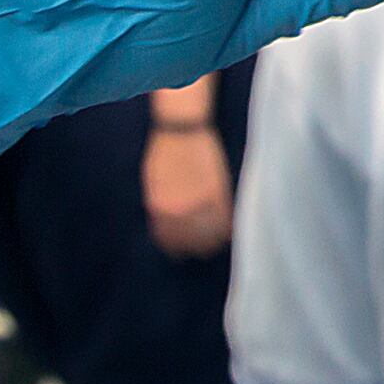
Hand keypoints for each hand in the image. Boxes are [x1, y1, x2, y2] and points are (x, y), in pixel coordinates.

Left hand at [143, 121, 233, 258]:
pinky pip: (224, 219)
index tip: (182, 253)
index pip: (168, 239)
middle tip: (204, 251)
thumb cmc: (164, 151)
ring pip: (209, 234)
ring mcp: (198, 202)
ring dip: (214, 241)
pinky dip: (227, 227)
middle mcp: (178, 210)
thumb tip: (163, 223)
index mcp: (159, 208)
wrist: (181, 130)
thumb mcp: (153, 182)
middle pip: (190, 241)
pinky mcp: (217, 192)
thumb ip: (159, 205)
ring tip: (218, 244)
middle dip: (197, 248)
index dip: (177, 248)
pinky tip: (230, 230)